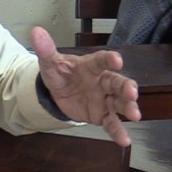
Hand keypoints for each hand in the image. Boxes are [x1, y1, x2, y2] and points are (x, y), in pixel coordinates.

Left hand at [30, 26, 140, 145]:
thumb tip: (36, 31)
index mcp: (90, 66)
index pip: (101, 60)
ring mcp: (104, 99)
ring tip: (135, 115)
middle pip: (117, 82)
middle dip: (126, 87)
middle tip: (132, 93)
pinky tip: (124, 141)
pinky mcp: (102, 114)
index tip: (117, 59)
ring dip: (128, 107)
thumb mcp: (50, 63)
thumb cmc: (60, 74)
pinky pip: (111, 123)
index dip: (109, 59)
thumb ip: (46, 50)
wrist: (58, 92)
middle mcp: (102, 81)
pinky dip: (118, 131)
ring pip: (119, 102)